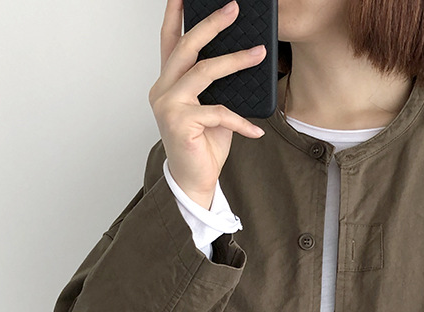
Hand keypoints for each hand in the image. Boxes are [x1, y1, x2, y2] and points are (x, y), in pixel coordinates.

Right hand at [149, 0, 266, 207]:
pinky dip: (241, 122)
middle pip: (187, 46)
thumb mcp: (212, 111)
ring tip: (260, 54)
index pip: (170, 42)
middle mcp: (163, 90)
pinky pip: (218, 112)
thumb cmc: (202, 146)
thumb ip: (216, 88)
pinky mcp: (180, 123)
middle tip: (233, 9)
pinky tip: (256, 131)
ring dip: (236, 61)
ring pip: (204, 71)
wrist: (194, 181)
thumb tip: (242, 61)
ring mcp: (168, 105)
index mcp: (168, 84)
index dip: (175, 15)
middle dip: (212, 24)